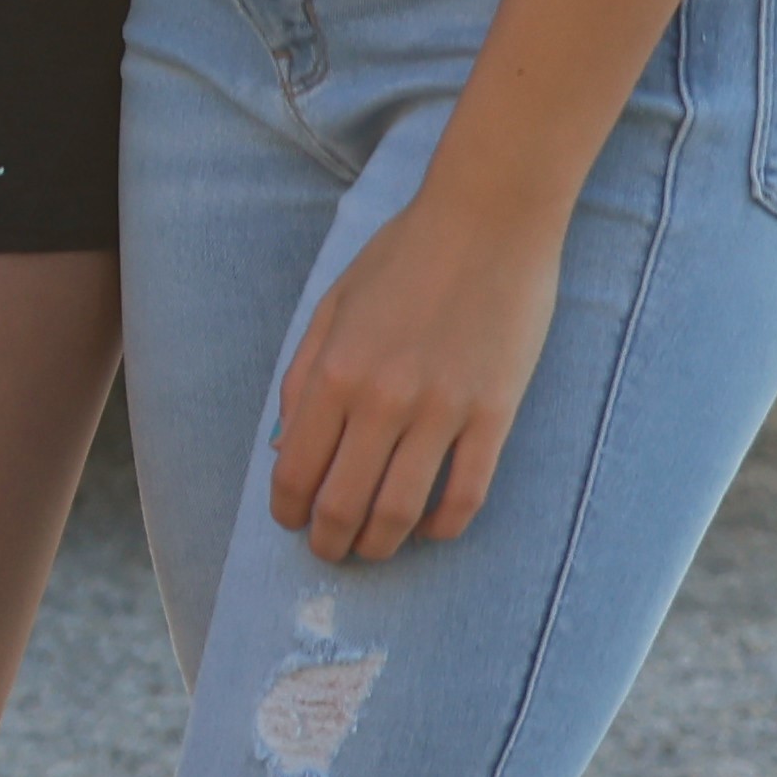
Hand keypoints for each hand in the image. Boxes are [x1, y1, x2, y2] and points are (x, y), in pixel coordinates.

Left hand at [267, 183, 555, 564]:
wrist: (486, 224)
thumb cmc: (402, 258)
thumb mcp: (331, 307)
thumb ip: (302, 376)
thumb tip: (282, 443)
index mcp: (333, 372)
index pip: (296, 468)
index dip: (288, 509)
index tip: (290, 522)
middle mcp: (382, 399)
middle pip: (344, 501)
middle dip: (329, 540)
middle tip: (329, 552)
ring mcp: (442, 410)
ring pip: (402, 509)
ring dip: (381, 543)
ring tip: (373, 549)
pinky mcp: (495, 413)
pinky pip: (467, 490)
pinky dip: (444, 524)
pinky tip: (431, 530)